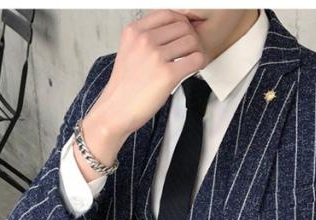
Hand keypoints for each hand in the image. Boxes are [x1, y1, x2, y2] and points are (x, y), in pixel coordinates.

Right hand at [88, 9, 205, 139]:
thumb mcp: (128, 51)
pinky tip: (193, 69)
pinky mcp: (167, 74)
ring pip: (191, 41)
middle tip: (188, 51)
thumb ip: (145, 37)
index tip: (183, 34)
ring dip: (195, 51)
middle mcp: (144, 40)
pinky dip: (199, 63)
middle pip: (183, 26)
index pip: (168, 14)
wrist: (116, 110)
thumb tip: (170, 30)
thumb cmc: (124, 87)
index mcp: (134, 31)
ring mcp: (156, 56)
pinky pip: (196, 59)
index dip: (181, 23)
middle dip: (190, 38)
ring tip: (190, 61)